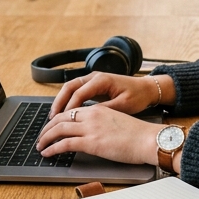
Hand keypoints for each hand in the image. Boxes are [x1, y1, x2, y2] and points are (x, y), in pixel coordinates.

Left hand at [37, 104, 160, 164]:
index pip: (72, 111)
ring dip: (46, 138)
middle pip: (61, 118)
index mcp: (99, 110)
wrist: (148, 139)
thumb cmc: (138, 135)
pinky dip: (53, 148)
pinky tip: (48, 153)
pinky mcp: (91, 142)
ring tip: (40, 146)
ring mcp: (91, 128)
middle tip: (41, 136)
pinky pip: (65, 143)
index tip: (52, 126)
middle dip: (48, 128)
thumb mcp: (117, 123)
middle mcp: (92, 115)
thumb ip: (102, 125)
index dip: (58, 119)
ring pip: (59, 129)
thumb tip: (94, 134)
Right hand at [48, 72, 173, 117]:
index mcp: (102, 80)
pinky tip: (64, 113)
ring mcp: (93, 80)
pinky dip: (68, 101)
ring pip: (70, 88)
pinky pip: (76, 91)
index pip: (79, 93)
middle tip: (51, 118)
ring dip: (61, 101)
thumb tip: (88, 117)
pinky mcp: (94, 85)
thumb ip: (105, 110)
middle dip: (59, 102)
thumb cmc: (137, 96)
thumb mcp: (123, 106)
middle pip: (69, 87)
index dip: (69, 107)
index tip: (62, 121)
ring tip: (54, 117)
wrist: (147, 89)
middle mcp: (95, 77)